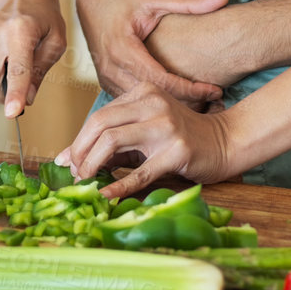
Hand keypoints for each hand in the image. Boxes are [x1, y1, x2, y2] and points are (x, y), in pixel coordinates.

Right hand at [0, 0, 64, 117]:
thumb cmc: (44, 16)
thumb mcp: (56, 41)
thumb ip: (41, 70)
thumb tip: (25, 99)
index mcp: (20, 31)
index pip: (17, 69)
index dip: (15, 94)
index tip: (13, 112)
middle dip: (6, 97)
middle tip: (25, 86)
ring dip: (2, 84)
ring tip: (17, 60)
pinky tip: (5, 54)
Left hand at [56, 83, 239, 198]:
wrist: (223, 142)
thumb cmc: (179, 138)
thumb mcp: (144, 130)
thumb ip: (112, 140)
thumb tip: (69, 159)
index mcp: (142, 93)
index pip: (99, 116)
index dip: (78, 141)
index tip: (67, 163)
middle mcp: (152, 103)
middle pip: (100, 124)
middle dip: (80, 151)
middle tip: (74, 174)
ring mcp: (165, 126)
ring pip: (113, 141)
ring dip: (91, 165)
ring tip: (85, 182)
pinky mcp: (177, 151)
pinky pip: (140, 172)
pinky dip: (118, 186)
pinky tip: (106, 196)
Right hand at [76, 0, 227, 104]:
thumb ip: (189, 1)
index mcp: (123, 50)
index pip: (162, 81)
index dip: (191, 89)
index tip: (216, 90)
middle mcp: (111, 69)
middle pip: (152, 98)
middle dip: (184, 102)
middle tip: (214, 103)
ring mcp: (106, 78)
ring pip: (142, 104)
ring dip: (170, 105)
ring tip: (202, 104)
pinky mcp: (107, 82)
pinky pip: (133, 100)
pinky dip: (155, 102)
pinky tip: (178, 101)